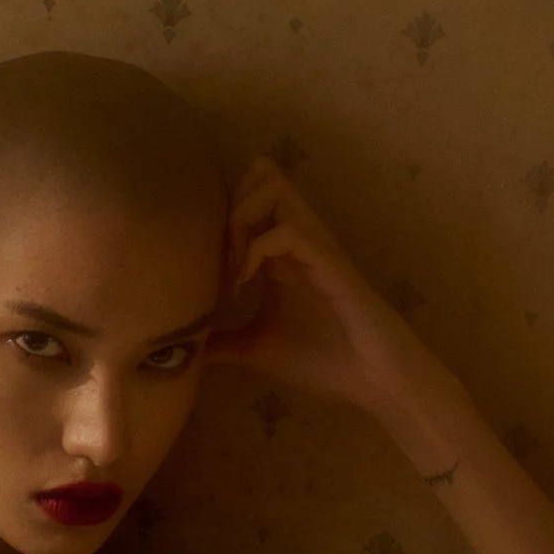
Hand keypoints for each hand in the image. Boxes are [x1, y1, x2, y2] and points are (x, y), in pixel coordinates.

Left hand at [202, 155, 445, 417]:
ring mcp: (312, 244)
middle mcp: (294, 238)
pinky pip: (287, 230)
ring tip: (229, 269)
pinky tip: (242, 286)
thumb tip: (181, 349)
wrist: (372, 379)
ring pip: (271, 186)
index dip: (213, 222)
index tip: (198, 269)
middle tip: (213, 259)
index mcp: (278, 252)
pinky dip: (255, 251)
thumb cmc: (323, 359)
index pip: (243, 199)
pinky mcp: (328, 261)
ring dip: (239, 220)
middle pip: (258, 174)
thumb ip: (223, 342)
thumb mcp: (257, 349)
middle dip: (224, 207)